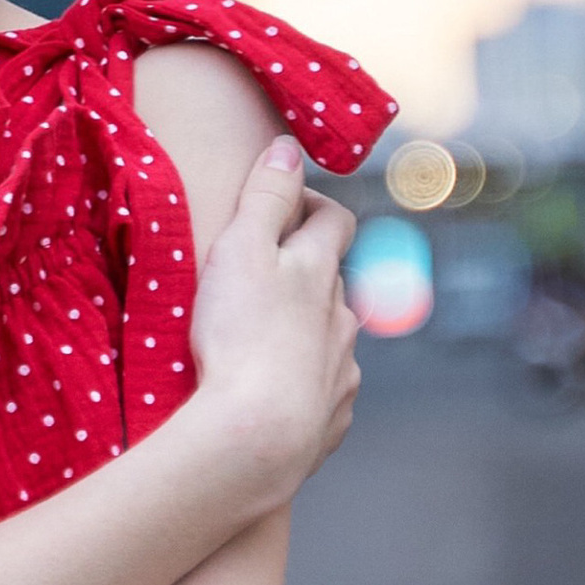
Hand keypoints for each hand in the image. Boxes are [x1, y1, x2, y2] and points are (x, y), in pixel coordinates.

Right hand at [186, 138, 359, 507]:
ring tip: (259, 344)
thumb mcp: (241, 249)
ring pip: (331, 338)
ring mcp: (344, 369)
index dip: (313, 206)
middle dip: (304, 273)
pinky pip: (324, 390)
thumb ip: (266, 197)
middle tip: (259, 279)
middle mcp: (343, 316)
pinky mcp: (335, 417)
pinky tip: (273, 396)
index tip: (283, 207)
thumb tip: (290, 149)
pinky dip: (304, 384)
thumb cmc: (240, 334)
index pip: (335, 219)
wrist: (259, 435)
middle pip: (333, 281)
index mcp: (320, 270)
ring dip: (304, 332)